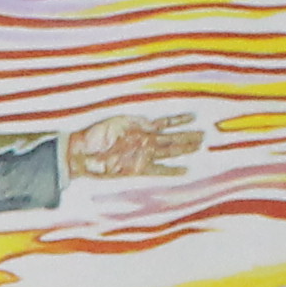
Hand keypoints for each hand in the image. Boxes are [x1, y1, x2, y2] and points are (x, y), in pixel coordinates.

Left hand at [67, 111, 202, 179]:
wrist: (81, 153)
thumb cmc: (96, 135)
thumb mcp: (118, 122)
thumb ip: (137, 122)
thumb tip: (154, 123)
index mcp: (140, 128)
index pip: (164, 123)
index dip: (178, 120)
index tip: (193, 116)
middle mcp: (144, 142)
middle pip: (171, 139)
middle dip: (187, 137)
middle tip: (204, 136)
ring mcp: (142, 156)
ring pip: (168, 152)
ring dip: (183, 150)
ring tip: (198, 147)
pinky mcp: (137, 169)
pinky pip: (158, 170)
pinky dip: (171, 170)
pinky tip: (184, 170)